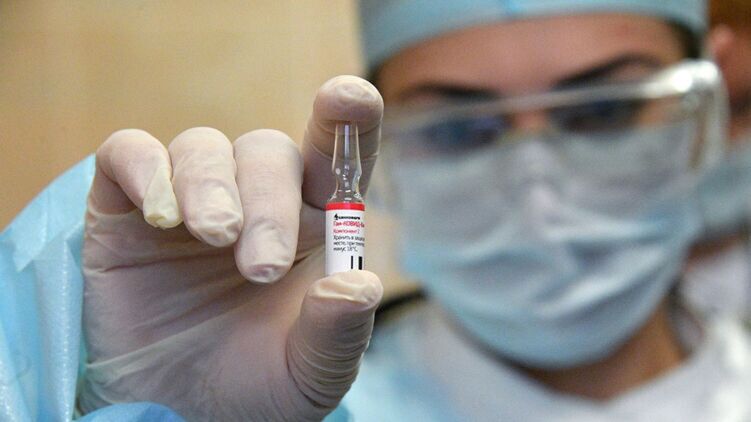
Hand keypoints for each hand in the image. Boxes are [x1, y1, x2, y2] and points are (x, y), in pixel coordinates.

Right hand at [79, 76, 383, 420]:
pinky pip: (129, 154)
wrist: (173, 415)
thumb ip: (338, 335)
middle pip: (268, 152)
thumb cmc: (253, 386)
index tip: (350, 97)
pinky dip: (145, 169)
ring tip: (214, 239)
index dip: (348, 118)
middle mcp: (255, 201)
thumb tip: (357, 285)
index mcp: (312, 227)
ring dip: (212, 187)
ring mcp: (191, 200)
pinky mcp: (126, 210)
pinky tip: (161, 217)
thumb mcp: (309, 375)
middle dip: (268, 204)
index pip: (337, 156)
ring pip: (204, 147)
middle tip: (259, 269)